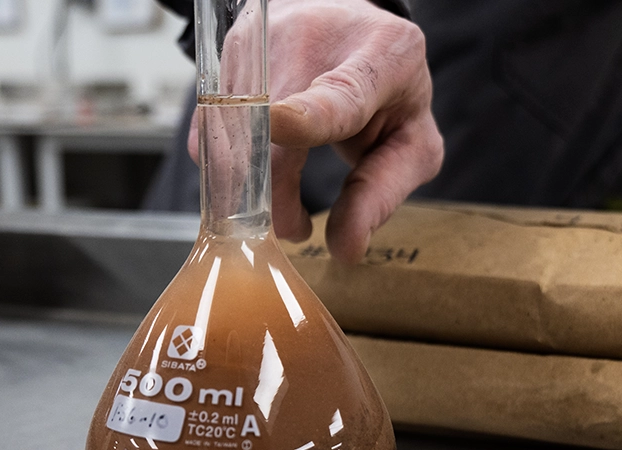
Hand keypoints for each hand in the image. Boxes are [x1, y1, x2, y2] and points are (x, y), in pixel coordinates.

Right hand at [189, 0, 443, 262]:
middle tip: (292, 226)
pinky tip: (256, 161)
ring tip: (282, 193)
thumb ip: (381, 193)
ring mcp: (267, 40)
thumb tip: (345, 248)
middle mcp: (319, 37)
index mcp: (383, 56)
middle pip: (268, 124)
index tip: (280, 127)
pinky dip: (227, 161)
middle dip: (271, 192)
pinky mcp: (232, 53)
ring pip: (231, 129)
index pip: (339, 93)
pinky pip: (210, 126)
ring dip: (246, 183)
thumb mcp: (411, 143)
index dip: (305, 114)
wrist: (351, 29)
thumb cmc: (389, 95)